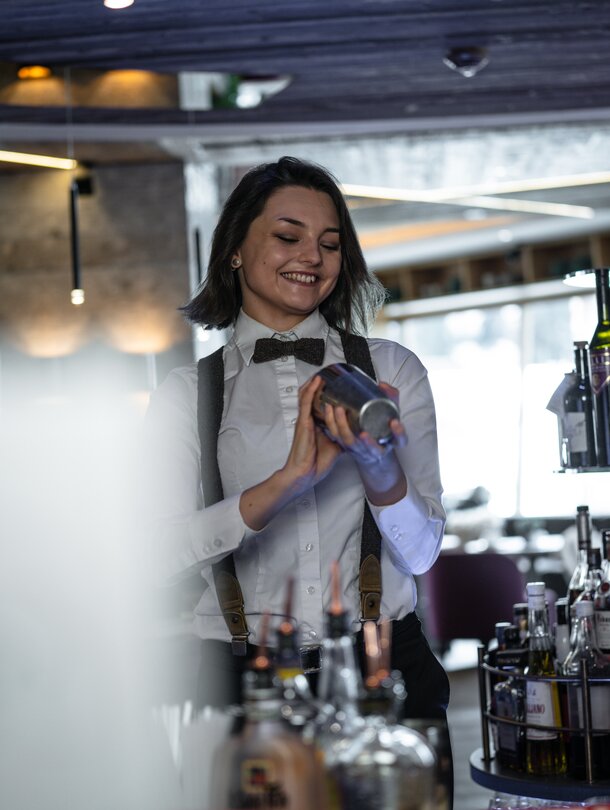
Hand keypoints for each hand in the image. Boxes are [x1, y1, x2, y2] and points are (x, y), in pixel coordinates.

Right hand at [281, 375, 343, 493]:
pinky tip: (317, 381)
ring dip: (314, 382)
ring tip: (323, 371)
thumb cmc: (317, 462)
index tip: (332, 383)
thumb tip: (358, 431)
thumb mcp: (336, 445)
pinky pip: (306, 402)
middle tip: (329, 373)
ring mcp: (304, 420)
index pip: (316, 402)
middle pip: (310, 396)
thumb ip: (344, 436)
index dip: (322, 392)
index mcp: (314, 424)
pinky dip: (311, 390)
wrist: (306, 473)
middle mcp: (308, 419)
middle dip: (317, 384)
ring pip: (306, 395)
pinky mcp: (303, 422)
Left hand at [322, 381, 406, 465]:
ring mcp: (360, 449)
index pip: (399, 439)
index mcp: (391, 441)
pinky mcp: (346, 446)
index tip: (394, 422)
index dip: (398, 433)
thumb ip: (390, 398)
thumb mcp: (391, 414)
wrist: (372, 449)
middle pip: (373, 448)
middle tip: (363, 432)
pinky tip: (329, 410)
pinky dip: (332, 424)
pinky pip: (337, 437)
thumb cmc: (381, 429)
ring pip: (351, 443)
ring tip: (339, 410)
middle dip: (368, 442)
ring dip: (343, 427)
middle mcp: (376, 449)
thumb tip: (383, 385)